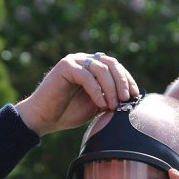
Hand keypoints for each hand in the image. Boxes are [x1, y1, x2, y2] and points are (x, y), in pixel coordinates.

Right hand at [15, 52, 139, 135]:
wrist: (44, 119)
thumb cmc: (69, 113)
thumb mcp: (97, 105)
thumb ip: (111, 98)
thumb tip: (133, 99)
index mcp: (92, 67)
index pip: (115, 66)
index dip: (127, 79)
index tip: (134, 95)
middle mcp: (84, 60)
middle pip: (111, 64)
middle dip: (122, 81)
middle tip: (126, 98)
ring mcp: (74, 61)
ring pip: (101, 69)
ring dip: (111, 88)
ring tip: (113, 105)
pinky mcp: (65, 67)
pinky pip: (86, 76)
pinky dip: (96, 91)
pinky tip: (100, 104)